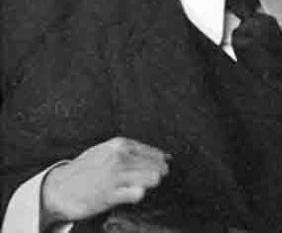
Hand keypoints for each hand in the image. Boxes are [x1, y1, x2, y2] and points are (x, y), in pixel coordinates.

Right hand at [40, 137, 170, 227]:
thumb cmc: (85, 169)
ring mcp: (116, 175)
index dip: (161, 160)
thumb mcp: (107, 151)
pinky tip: (133, 193)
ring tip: (144, 184)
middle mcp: (120, 157)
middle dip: (160, 172)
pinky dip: (139, 194)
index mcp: (120, 144)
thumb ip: (130, 151)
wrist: (59, 187)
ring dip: (152, 182)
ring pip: (152, 177)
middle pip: (156, 165)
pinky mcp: (111, 193)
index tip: (164, 165)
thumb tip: (162, 156)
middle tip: (158, 176)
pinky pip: (138, 193)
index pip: (153, 151)